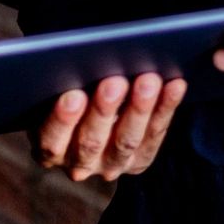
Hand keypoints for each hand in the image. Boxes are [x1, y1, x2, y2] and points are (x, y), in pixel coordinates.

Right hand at [31, 72, 187, 181]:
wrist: (87, 115)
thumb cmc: (63, 92)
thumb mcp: (52, 93)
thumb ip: (57, 82)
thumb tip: (71, 58)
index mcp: (49, 149)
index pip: (52, 142)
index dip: (63, 120)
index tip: (73, 95)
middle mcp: (78, 164)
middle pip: (91, 141)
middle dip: (104, 110)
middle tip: (114, 81)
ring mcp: (111, 165)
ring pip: (126, 141)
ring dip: (139, 109)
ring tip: (148, 80)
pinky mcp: (138, 161)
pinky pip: (154, 136)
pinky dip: (165, 108)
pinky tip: (174, 85)